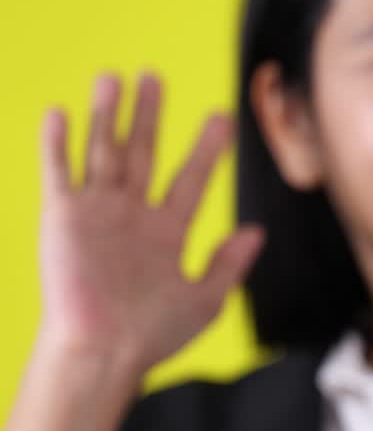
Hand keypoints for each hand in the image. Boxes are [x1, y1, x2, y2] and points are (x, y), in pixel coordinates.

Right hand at [36, 70, 263, 375]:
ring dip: (106, 117)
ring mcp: (97, 214)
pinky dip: (58, 145)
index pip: (191, 179)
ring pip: (103, 153)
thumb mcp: (204, 298)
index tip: (222, 117)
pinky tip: (61, 113)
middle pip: (142, 154)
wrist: (105, 354)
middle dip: (148, 116)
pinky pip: (59, 175)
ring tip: (114, 78)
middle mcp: (131, 216)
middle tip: (154, 76)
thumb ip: (229, 263)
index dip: (207, 150)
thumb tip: (257, 231)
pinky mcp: (62, 220)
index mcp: (166, 231)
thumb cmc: (153, 336)